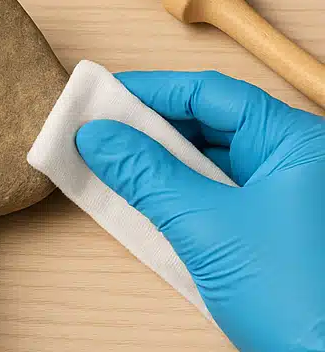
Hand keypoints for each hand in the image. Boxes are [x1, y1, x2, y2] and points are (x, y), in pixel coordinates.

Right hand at [76, 71, 324, 351]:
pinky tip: (141, 199)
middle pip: (209, 124)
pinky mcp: (274, 233)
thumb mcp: (204, 228)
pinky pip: (217, 196)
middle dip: (150, 128)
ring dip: (160, 164)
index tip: (103, 94)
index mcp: (295, 142)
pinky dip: (178, 195)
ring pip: (211, 162)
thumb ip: (145, 175)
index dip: (152, 90)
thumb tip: (96, 136)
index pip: (210, 93)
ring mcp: (287, 198)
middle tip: (98, 130)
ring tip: (110, 162)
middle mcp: (296, 162)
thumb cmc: (300, 304)